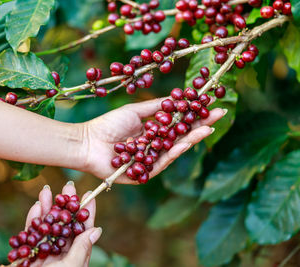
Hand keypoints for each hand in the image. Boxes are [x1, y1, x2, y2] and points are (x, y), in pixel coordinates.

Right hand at [24, 183, 100, 266]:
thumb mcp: (71, 266)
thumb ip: (81, 248)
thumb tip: (96, 230)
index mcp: (76, 256)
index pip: (83, 230)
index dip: (86, 211)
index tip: (89, 194)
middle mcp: (61, 252)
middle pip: (65, 223)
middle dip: (65, 204)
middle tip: (68, 186)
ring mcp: (44, 252)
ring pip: (47, 225)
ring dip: (47, 207)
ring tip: (46, 190)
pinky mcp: (28, 253)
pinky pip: (31, 233)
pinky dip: (33, 219)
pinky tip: (36, 206)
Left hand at [80, 97, 226, 183]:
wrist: (88, 142)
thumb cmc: (108, 124)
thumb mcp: (136, 111)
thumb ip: (156, 106)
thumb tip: (178, 97)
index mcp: (152, 132)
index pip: (177, 123)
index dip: (193, 114)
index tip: (210, 104)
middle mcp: (154, 146)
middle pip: (180, 136)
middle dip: (199, 125)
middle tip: (219, 114)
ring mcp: (150, 160)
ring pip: (174, 150)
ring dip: (191, 138)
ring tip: (208, 127)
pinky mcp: (144, 174)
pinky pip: (161, 162)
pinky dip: (173, 151)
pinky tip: (186, 141)